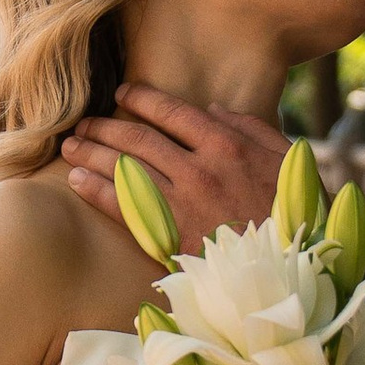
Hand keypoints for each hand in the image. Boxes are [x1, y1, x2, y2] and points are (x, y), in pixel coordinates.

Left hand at [61, 84, 292, 249]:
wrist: (289, 272)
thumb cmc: (293, 216)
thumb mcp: (287, 162)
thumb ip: (251, 130)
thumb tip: (213, 110)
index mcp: (227, 146)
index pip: (173, 112)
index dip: (143, 99)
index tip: (123, 92)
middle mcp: (199, 169)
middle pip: (140, 138)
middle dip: (106, 126)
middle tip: (84, 122)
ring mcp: (181, 204)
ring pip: (125, 168)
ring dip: (93, 153)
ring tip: (70, 146)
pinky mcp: (169, 237)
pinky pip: (123, 208)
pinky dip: (96, 191)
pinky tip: (77, 181)